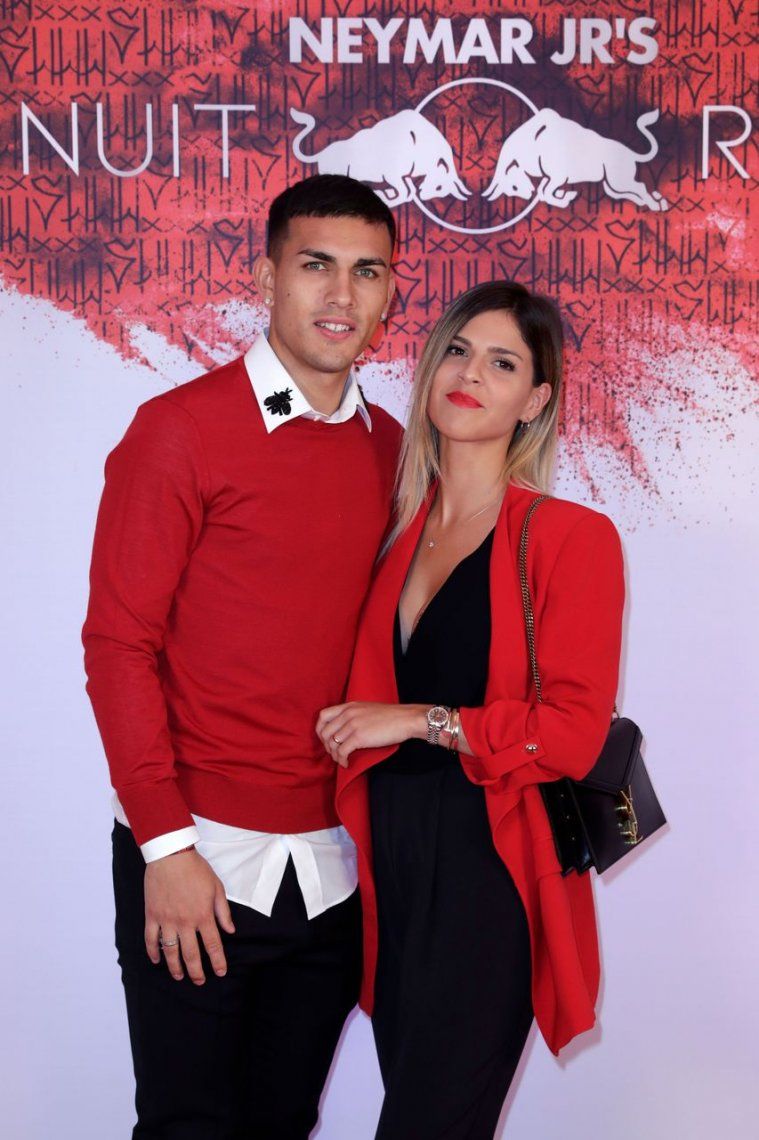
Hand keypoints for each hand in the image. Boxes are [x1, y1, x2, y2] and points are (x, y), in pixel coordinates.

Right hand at [144, 849, 235, 983]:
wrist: (171, 856)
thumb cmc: (196, 869)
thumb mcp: (217, 887)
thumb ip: (223, 911)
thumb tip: (230, 930)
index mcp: (203, 915)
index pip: (213, 945)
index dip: (218, 961)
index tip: (220, 972)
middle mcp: (185, 922)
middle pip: (191, 954)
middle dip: (197, 972)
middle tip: (199, 981)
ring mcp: (167, 920)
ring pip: (171, 951)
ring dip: (175, 967)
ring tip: (179, 976)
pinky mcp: (152, 916)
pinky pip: (151, 939)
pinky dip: (153, 952)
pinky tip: (157, 960)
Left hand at [316, 702, 426, 766]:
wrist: (405, 719)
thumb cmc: (391, 716)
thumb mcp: (367, 708)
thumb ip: (354, 714)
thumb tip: (344, 728)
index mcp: (349, 706)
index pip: (322, 716)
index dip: (320, 730)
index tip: (326, 739)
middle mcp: (348, 714)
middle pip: (325, 732)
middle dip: (327, 746)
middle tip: (334, 753)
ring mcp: (353, 725)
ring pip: (332, 744)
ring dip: (334, 755)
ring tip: (341, 760)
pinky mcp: (359, 737)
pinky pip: (342, 752)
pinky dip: (342, 760)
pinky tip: (347, 763)